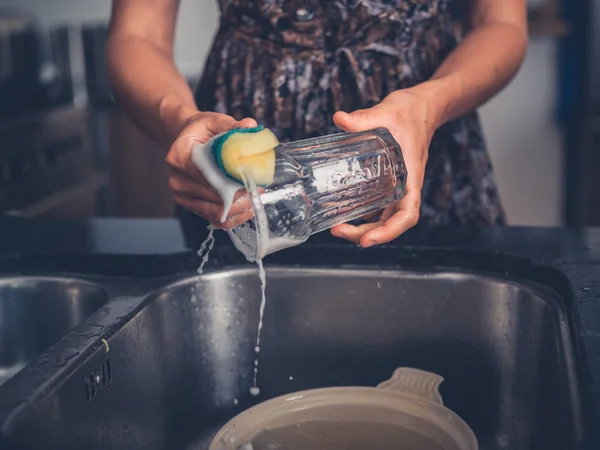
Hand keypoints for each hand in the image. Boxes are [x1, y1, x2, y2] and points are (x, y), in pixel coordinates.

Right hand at [165, 111, 257, 227]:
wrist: (188, 139)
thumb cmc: (202, 130)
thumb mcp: (215, 121)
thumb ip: (231, 125)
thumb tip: (250, 126)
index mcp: (179, 157)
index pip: (208, 175)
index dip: (231, 180)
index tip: (252, 180)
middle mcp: (177, 180)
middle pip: (213, 196)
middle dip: (239, 195)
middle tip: (259, 190)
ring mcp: (182, 196)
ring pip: (215, 211)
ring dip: (238, 207)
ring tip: (255, 198)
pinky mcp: (191, 206)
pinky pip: (214, 219)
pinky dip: (233, 217)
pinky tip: (247, 208)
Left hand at [331, 86, 441, 246]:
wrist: (422, 106)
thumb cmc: (411, 111)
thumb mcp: (387, 112)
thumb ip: (364, 118)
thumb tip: (340, 119)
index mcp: (411, 176)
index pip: (407, 215)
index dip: (388, 232)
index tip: (366, 240)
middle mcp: (406, 186)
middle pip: (390, 223)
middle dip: (366, 234)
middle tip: (337, 231)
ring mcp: (398, 185)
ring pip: (383, 217)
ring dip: (363, 228)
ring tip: (337, 227)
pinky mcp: (389, 181)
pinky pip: (378, 205)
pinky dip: (363, 214)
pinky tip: (344, 212)